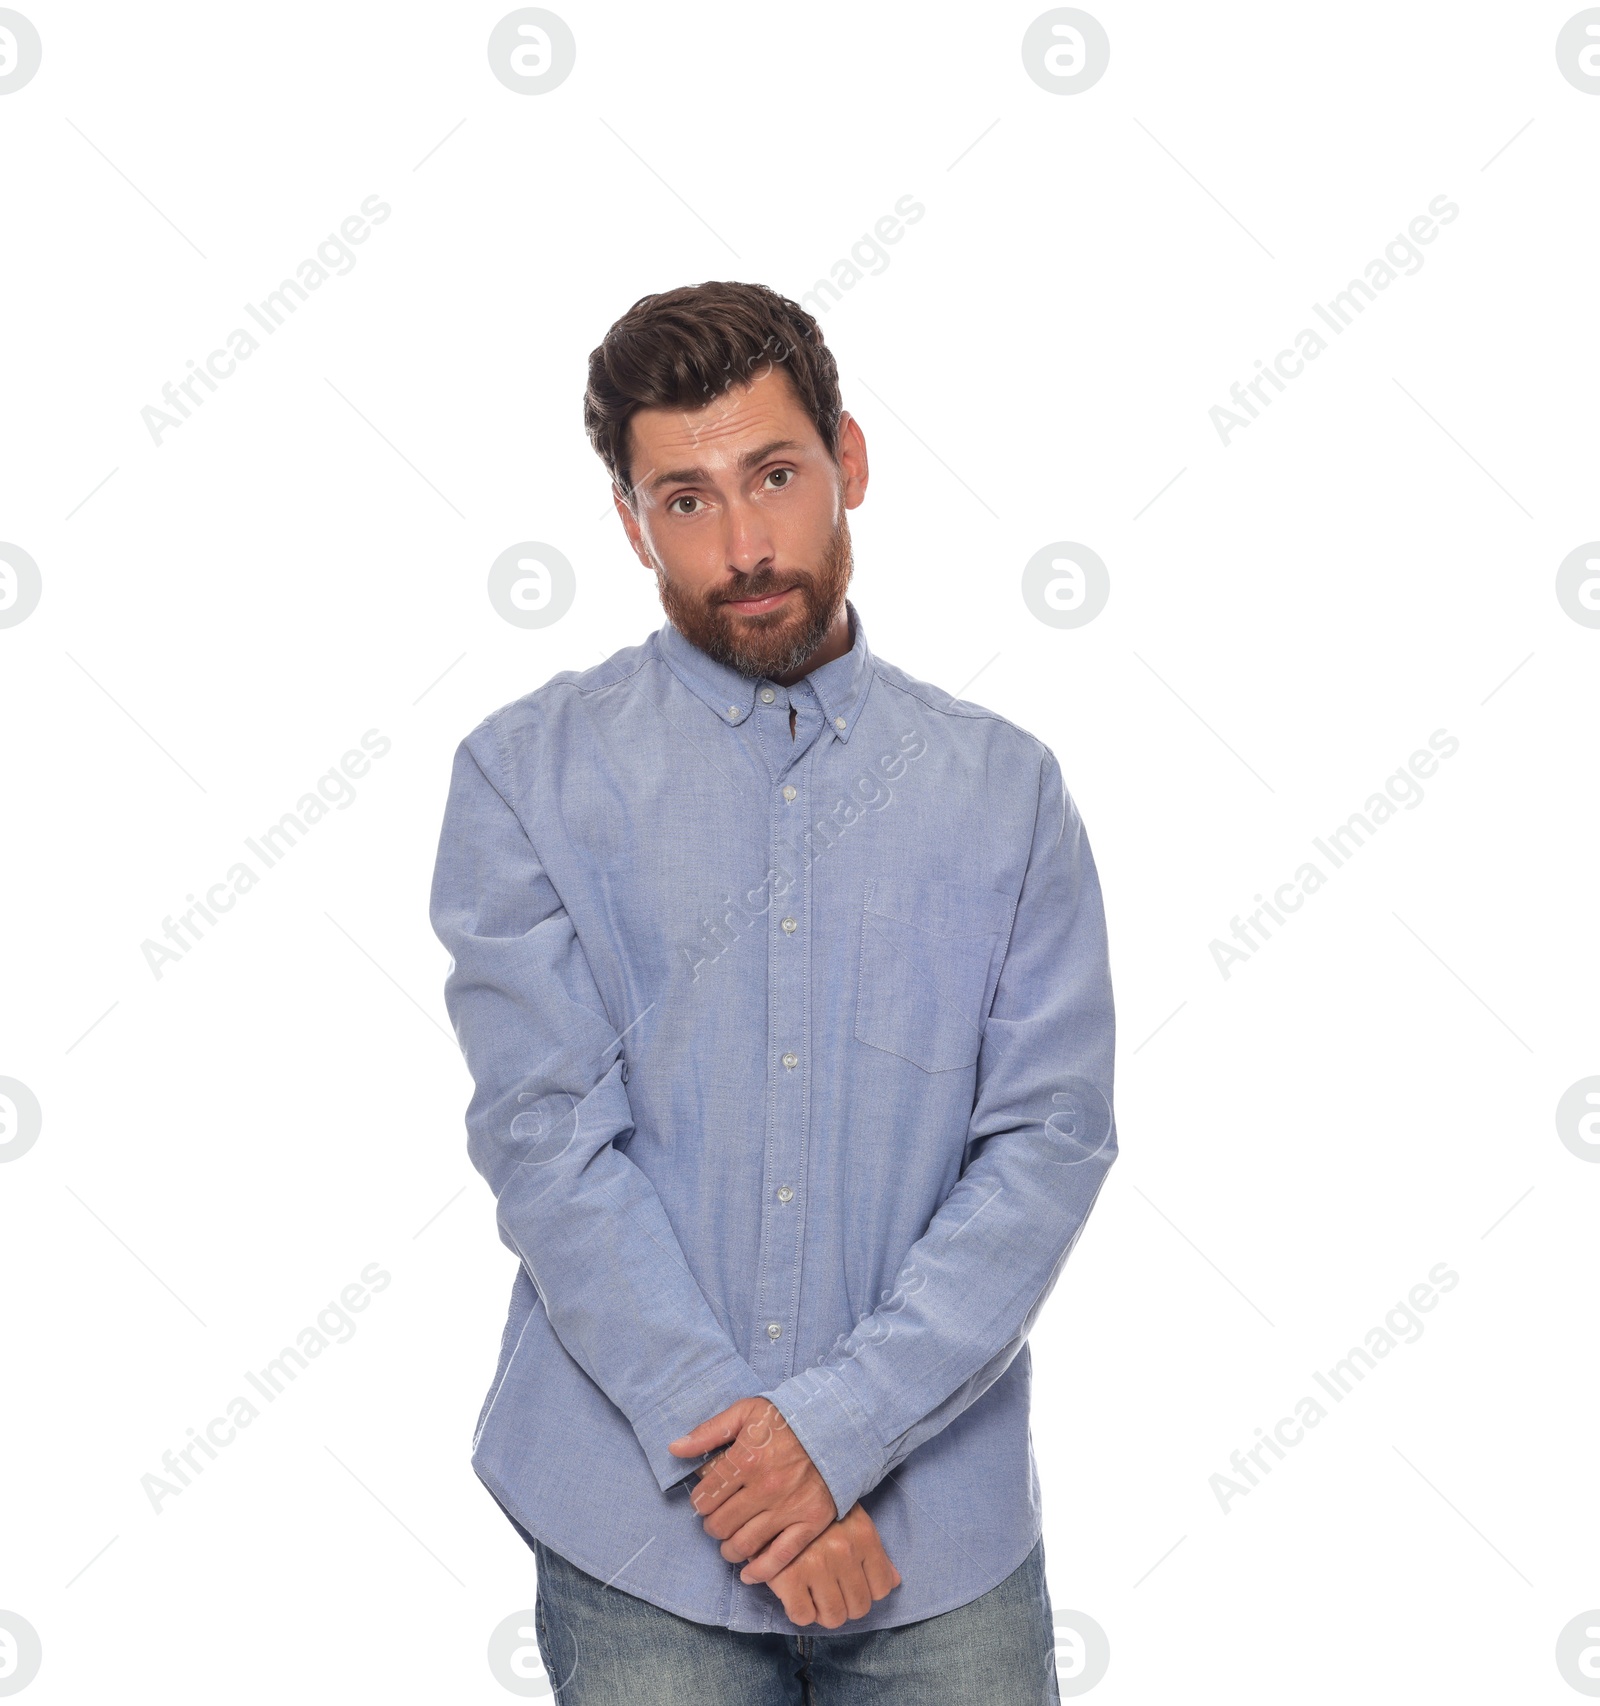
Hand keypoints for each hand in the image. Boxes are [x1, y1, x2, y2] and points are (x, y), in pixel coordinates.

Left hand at [668, 1396, 836, 1582]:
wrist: (837, 1427)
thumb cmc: (788, 1418)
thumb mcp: (747, 1412)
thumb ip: (709, 1431)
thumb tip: (674, 1448)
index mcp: (746, 1458)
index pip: (704, 1498)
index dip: (700, 1502)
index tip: (706, 1501)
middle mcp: (765, 1487)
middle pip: (720, 1524)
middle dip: (713, 1526)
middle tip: (718, 1521)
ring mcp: (788, 1508)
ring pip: (744, 1544)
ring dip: (729, 1548)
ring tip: (730, 1542)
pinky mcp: (810, 1522)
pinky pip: (779, 1557)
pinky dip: (759, 1571)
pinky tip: (748, 1572)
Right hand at [767, 1503, 901, 1628]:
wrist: (771, 1497)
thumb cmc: (816, 1512)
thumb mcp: (851, 1520)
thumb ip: (874, 1552)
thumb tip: (895, 1582)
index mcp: (863, 1535)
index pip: (882, 1587)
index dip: (867, 1590)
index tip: (852, 1583)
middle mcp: (843, 1551)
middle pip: (859, 1607)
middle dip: (845, 1604)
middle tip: (830, 1590)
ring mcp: (816, 1565)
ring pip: (834, 1617)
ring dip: (823, 1611)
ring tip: (813, 1594)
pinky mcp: (788, 1578)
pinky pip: (803, 1617)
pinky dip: (800, 1611)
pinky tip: (795, 1593)